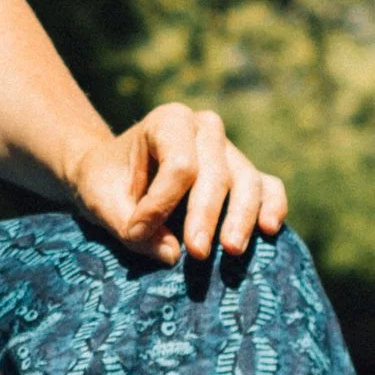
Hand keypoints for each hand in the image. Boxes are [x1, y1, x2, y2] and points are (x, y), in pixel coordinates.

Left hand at [71, 103, 287, 270]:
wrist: (115, 175)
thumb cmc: (107, 183)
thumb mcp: (101, 201)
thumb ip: (129, 227)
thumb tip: (172, 253)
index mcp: (169, 121)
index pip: (179, 164)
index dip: (161, 203)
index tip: (137, 233)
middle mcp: (205, 129)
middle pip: (215, 173)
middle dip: (206, 215)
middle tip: (196, 253)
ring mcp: (230, 151)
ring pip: (246, 181)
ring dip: (241, 218)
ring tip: (230, 250)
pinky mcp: (246, 175)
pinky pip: (269, 187)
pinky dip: (273, 206)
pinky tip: (269, 230)